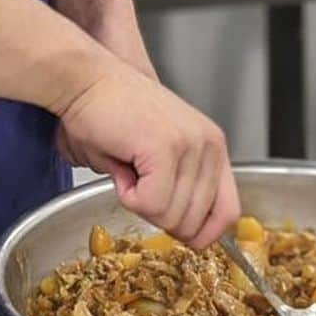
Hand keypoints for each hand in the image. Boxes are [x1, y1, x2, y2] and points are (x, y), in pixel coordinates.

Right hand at [57, 65, 239, 250]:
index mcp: (213, 145)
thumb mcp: (160, 152)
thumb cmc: (112, 114)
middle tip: (137, 185)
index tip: (179, 235)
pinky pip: (149, 203)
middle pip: (195, 222)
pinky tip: (121, 166)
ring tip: (128, 167)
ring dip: (139, 203)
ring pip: (170, 216)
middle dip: (158, 216)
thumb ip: (181, 186)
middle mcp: (209, 144)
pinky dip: (127, 195)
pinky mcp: (164, 148)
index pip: (229, 212)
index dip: (202, 234)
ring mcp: (190, 145)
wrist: (86, 80)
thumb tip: (188, 232)